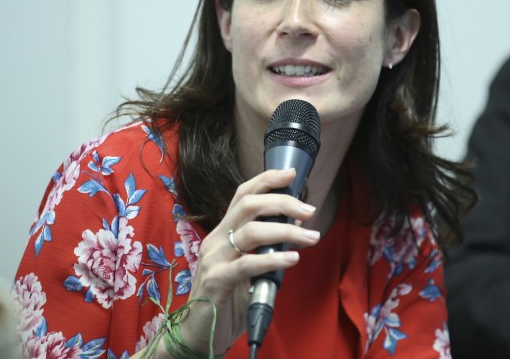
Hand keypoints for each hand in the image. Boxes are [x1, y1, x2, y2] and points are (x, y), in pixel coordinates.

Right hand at [163, 168, 320, 354]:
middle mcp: (215, 240)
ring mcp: (214, 259)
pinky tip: (292, 259)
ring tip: (311, 237)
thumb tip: (294, 233)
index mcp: (222, 234)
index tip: (290, 174)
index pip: (242, 195)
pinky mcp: (216, 281)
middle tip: (309, 211)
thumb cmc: (225, 302)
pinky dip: (273, 259)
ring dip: (286, 230)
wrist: (198, 334)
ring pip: (251, 231)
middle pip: (248, 205)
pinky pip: (248, 264)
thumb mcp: (247, 270)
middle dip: (282, 202)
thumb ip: (264, 251)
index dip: (266, 180)